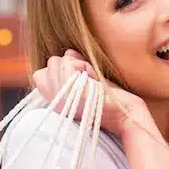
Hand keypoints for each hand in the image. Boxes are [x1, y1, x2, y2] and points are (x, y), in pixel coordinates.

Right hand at [32, 50, 154, 136]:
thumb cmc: (111, 98)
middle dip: (68, 63)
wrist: (128, 115)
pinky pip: (67, 65)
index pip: (40, 75)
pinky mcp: (75, 94)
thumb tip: (69, 52)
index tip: (80, 76)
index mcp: (56, 101)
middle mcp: (56, 102)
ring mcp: (63, 98)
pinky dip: (83, 65)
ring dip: (77, 63)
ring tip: (92, 76)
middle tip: (87, 76)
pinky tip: (94, 76)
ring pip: (55, 62)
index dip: (61, 69)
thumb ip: (75, 67)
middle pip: (49, 65)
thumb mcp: (88, 81)